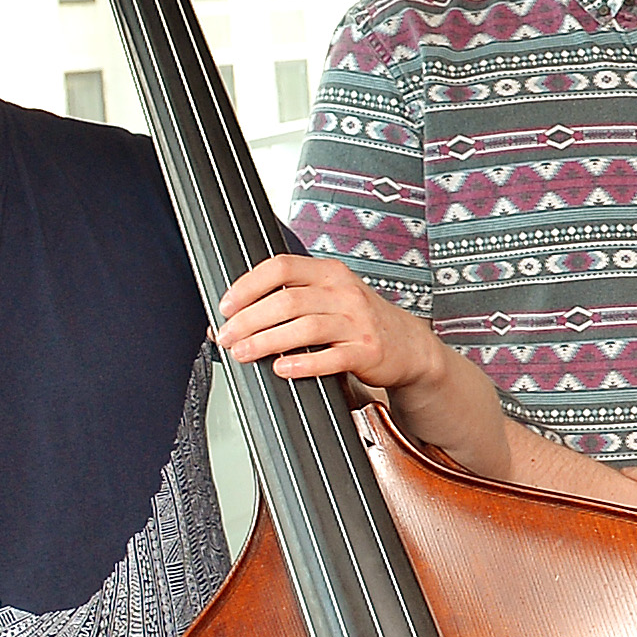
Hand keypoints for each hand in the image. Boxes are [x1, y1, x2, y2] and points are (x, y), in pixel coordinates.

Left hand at [216, 254, 442, 393]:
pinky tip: (283, 369)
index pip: (281, 267)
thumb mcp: (330, 296)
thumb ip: (292, 298)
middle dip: (249, 320)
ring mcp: (358, 322)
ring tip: (244, 353)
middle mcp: (344, 293)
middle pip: (287, 301)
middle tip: (227, 337)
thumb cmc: (359, 321)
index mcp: (329, 273)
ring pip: (305, 327)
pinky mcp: (368, 352)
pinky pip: (332, 357)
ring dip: (267, 342)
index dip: (248, 285)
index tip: (226, 306)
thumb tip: (236, 315)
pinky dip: (303, 363)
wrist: (410, 346)